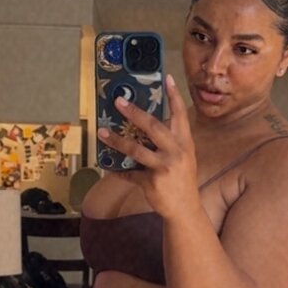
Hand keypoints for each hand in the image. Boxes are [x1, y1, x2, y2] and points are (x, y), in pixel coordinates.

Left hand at [97, 74, 198, 218]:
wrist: (186, 209)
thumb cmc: (182, 179)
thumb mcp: (184, 157)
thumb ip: (170, 142)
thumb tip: (144, 126)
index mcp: (184, 143)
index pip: (180, 115)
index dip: (174, 96)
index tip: (168, 78)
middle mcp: (176, 152)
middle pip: (153, 127)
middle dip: (134, 112)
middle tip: (118, 101)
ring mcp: (164, 167)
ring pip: (135, 150)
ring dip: (116, 140)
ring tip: (102, 133)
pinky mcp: (151, 182)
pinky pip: (130, 174)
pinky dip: (118, 171)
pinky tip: (108, 166)